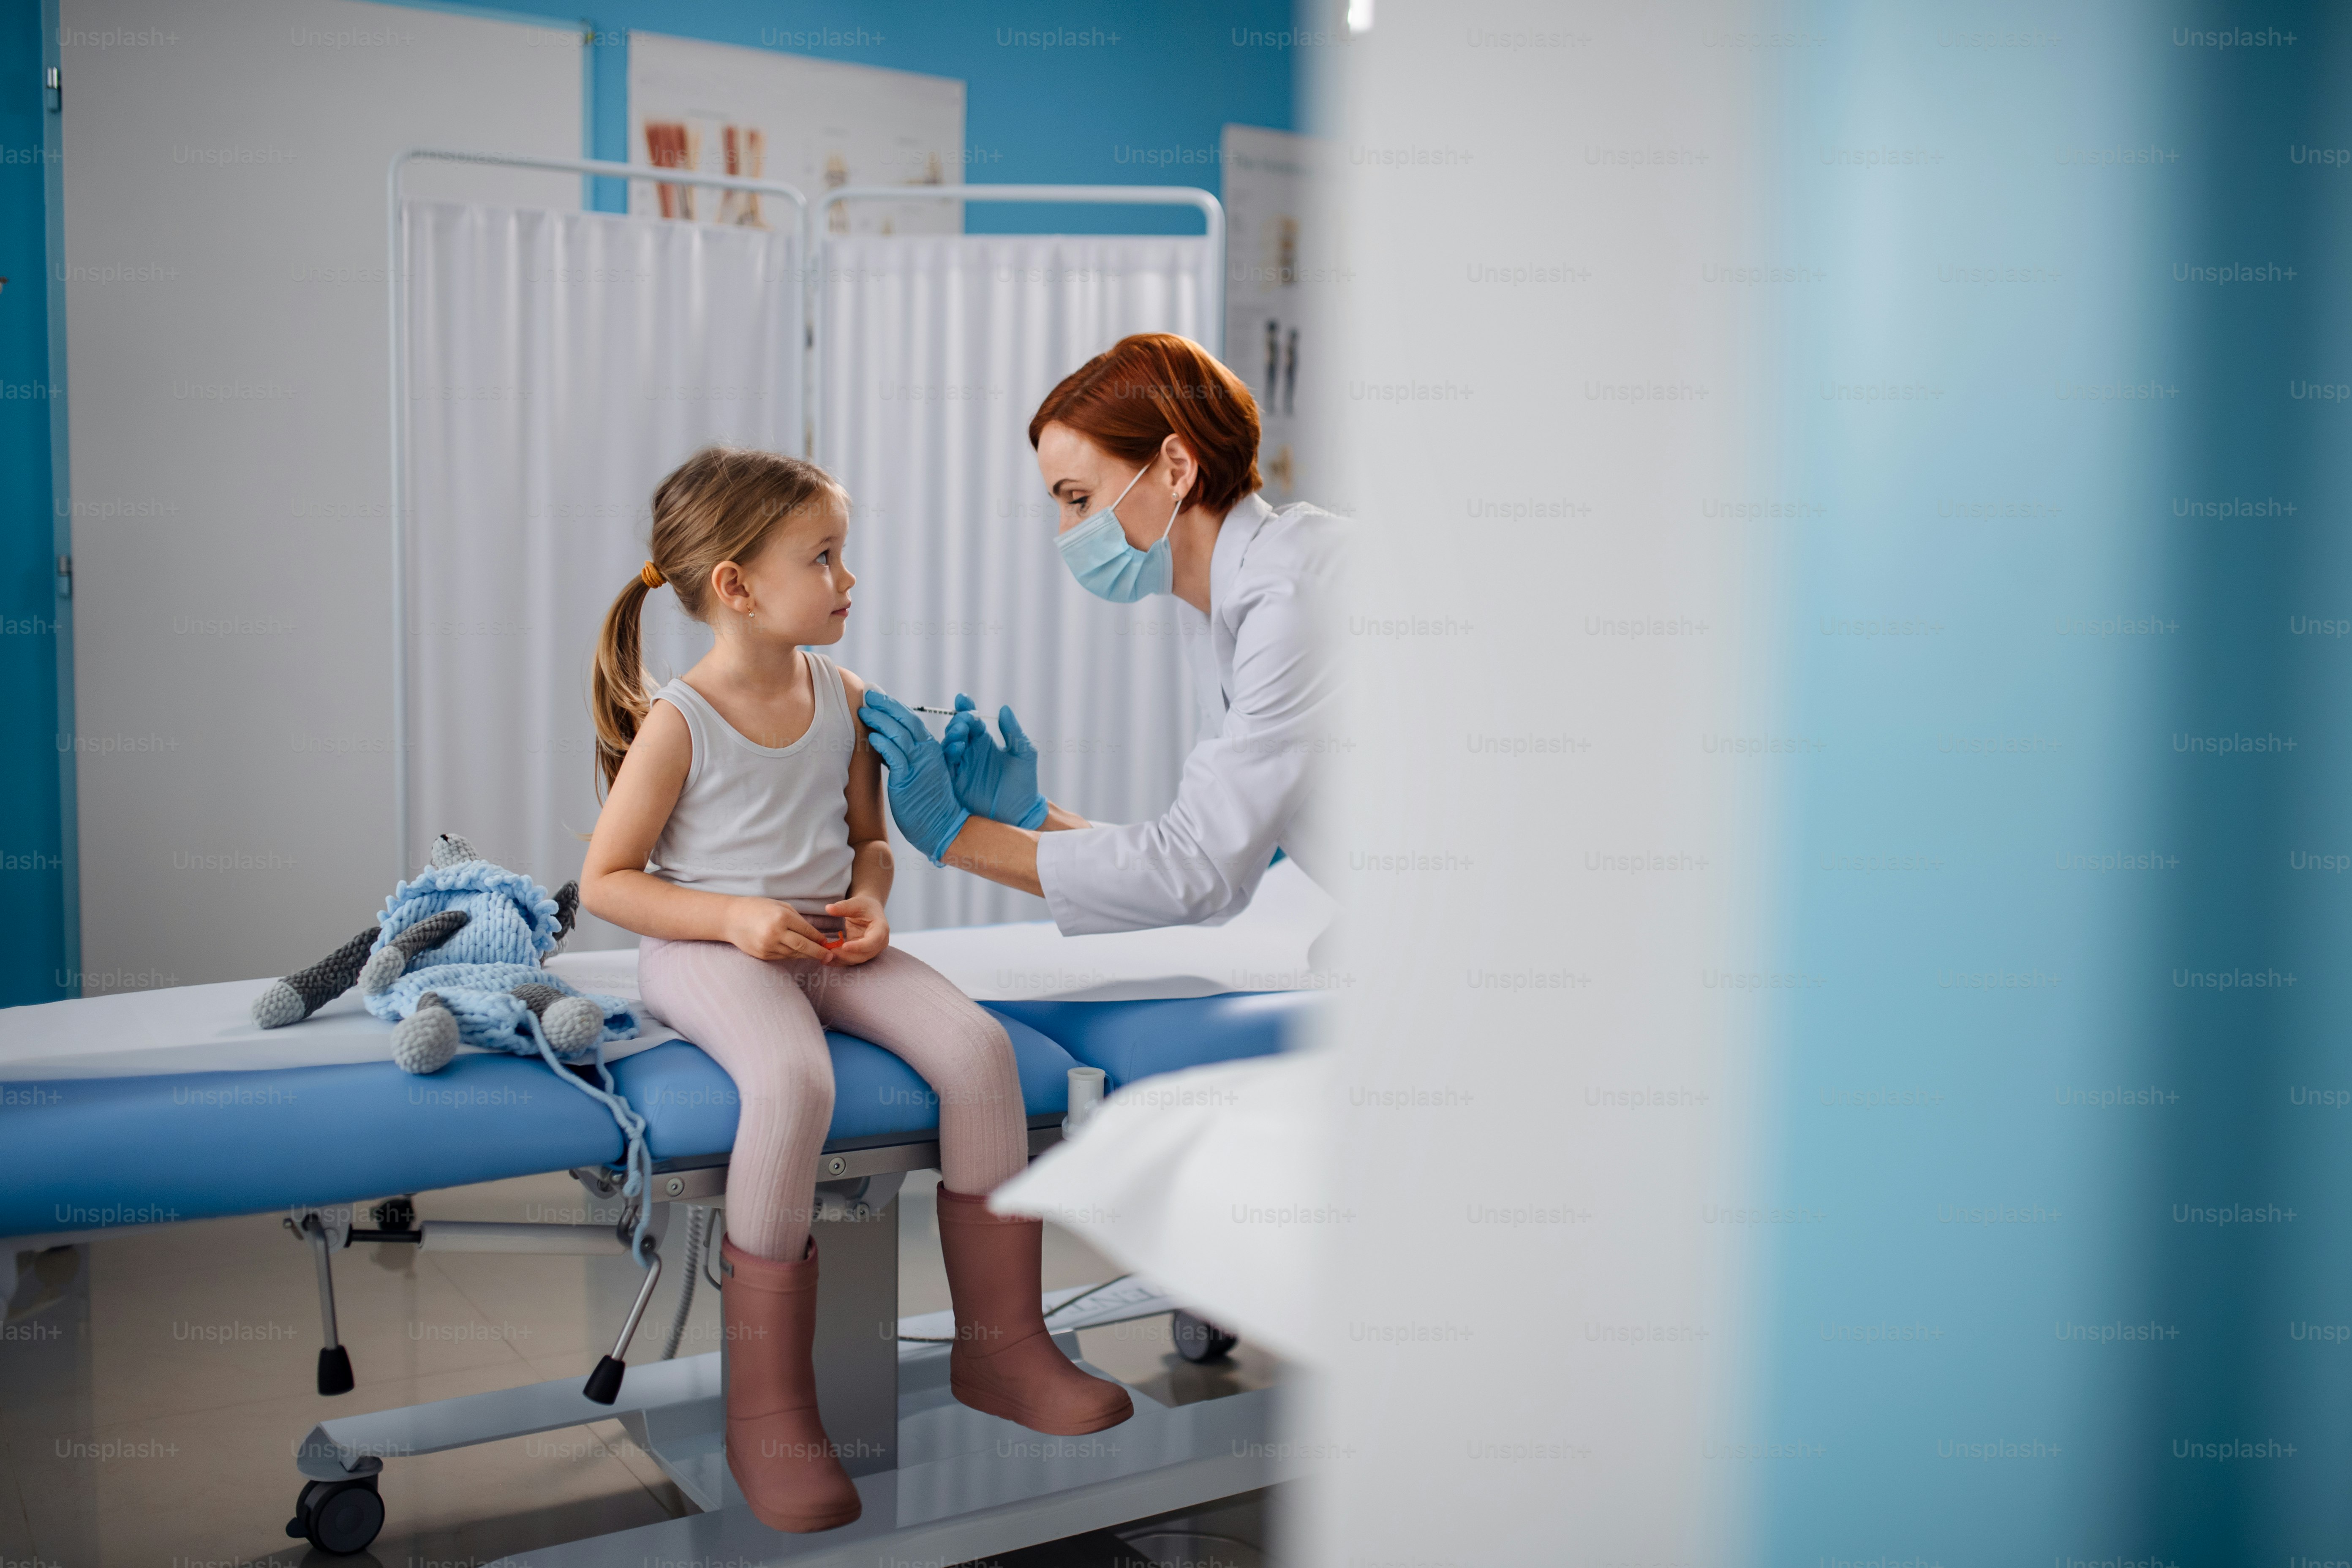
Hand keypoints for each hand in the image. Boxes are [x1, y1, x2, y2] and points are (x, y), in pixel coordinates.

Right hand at [724, 898, 840, 963]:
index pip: (807, 931)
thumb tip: (814, 934)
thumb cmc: (757, 908)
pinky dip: (792, 955)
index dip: (819, 938)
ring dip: (806, 955)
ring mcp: (768, 946)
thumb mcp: (779, 906)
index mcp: (782, 917)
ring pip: (794, 954)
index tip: (827, 942)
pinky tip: (798, 953)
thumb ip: (797, 919)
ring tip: (817, 955)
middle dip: (819, 952)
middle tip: (830, 956)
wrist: (730, 918)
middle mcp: (775, 933)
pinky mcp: (763, 955)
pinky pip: (783, 957)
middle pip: (804, 947)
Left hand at [825, 894, 888, 963]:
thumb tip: (828, 908)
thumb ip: (843, 906)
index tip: (844, 946)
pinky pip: (852, 960)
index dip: (859, 946)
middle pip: (864, 955)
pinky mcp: (863, 953)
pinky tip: (827, 959)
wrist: (870, 911)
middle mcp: (879, 943)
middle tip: (829, 952)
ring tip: (825, 957)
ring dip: (841, 960)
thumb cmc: (865, 906)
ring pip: (857, 960)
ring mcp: (872, 950)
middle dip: (847, 956)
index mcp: (881, 929)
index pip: (873, 941)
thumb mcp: (855, 903)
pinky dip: (840, 961)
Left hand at [859, 691, 971, 863]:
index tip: (879, 698)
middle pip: (906, 720)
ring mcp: (919, 765)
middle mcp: (927, 752)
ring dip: (881, 720)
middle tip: (869, 695)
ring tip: (864, 711)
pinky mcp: (909, 779)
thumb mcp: (922, 773)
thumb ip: (909, 757)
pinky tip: (872, 736)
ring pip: (899, 734)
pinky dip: (883, 743)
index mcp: (931, 749)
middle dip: (886, 705)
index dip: (894, 707)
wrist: (943, 826)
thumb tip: (887, 745)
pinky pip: (895, 756)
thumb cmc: (930, 803)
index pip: (911, 720)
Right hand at [941, 694, 1048, 828]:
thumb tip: (1004, 709)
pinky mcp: (954, 782)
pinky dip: (947, 755)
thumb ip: (1014, 732)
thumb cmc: (1024, 785)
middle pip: (957, 730)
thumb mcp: (1024, 755)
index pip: (972, 720)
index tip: (962, 698)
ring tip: (960, 735)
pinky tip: (955, 750)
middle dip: (958, 722)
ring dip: (951, 736)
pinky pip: (945, 766)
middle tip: (964, 721)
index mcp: (984, 742)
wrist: (1020, 815)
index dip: (965, 708)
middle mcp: (969, 752)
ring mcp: (960, 766)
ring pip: (948, 745)